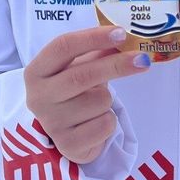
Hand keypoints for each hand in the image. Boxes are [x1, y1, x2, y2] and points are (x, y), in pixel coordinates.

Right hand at [24, 26, 151, 163]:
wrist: (65, 132)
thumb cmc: (72, 92)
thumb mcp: (78, 68)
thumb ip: (97, 52)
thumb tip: (123, 38)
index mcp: (36, 71)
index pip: (63, 47)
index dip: (93, 38)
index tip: (121, 33)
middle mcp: (38, 97)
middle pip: (81, 75)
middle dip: (116, 65)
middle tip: (142, 59)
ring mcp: (51, 124)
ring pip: (98, 101)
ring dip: (108, 100)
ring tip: (97, 104)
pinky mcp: (68, 145)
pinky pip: (104, 125)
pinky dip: (109, 121)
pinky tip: (96, 122)